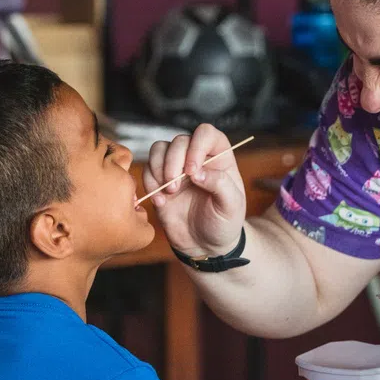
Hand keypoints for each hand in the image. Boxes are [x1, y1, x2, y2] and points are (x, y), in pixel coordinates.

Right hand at [143, 124, 245, 257]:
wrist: (206, 246)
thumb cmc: (224, 223)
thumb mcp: (231, 206)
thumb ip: (220, 185)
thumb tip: (197, 172)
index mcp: (219, 157)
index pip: (206, 133)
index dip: (196, 146)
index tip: (193, 171)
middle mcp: (197, 158)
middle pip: (179, 141)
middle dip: (173, 162)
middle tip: (176, 187)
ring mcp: (177, 169)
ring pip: (159, 149)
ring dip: (158, 169)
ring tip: (168, 193)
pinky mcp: (161, 182)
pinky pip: (148, 170)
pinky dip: (150, 183)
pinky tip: (161, 203)